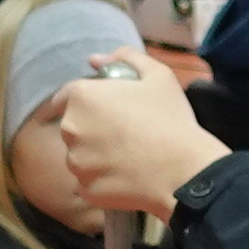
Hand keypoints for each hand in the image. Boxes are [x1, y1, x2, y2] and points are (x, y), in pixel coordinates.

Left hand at [49, 60, 225, 219]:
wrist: (183, 171)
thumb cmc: (169, 118)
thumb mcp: (157, 75)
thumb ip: (125, 57)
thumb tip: (95, 59)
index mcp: (81, 97)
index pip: (65, 96)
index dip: (86, 101)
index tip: (106, 109)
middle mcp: (70, 129)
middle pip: (74, 126)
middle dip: (92, 127)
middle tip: (124, 132)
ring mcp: (76, 163)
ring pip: (80, 155)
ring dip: (96, 154)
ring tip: (128, 156)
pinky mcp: (86, 190)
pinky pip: (90, 181)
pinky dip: (103, 179)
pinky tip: (127, 176)